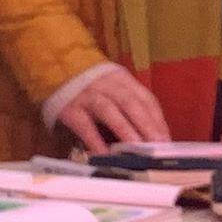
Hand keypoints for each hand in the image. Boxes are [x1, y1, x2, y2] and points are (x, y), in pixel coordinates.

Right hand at [48, 65, 174, 152]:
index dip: (157, 120)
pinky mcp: (70, 109)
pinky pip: (85, 126)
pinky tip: (105, 155)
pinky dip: (95, 141)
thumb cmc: (90, 83)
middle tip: (159, 146)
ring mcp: (87, 96)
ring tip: (139, 149)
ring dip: (126, 130)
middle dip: (147, 125)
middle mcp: (107, 86)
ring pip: (110, 112)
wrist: (54, 65)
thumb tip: (153, 133)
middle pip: (131, 104)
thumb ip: (130, 104)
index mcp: (122, 80)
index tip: (167, 140)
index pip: (145, 99)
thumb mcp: (113, 85)